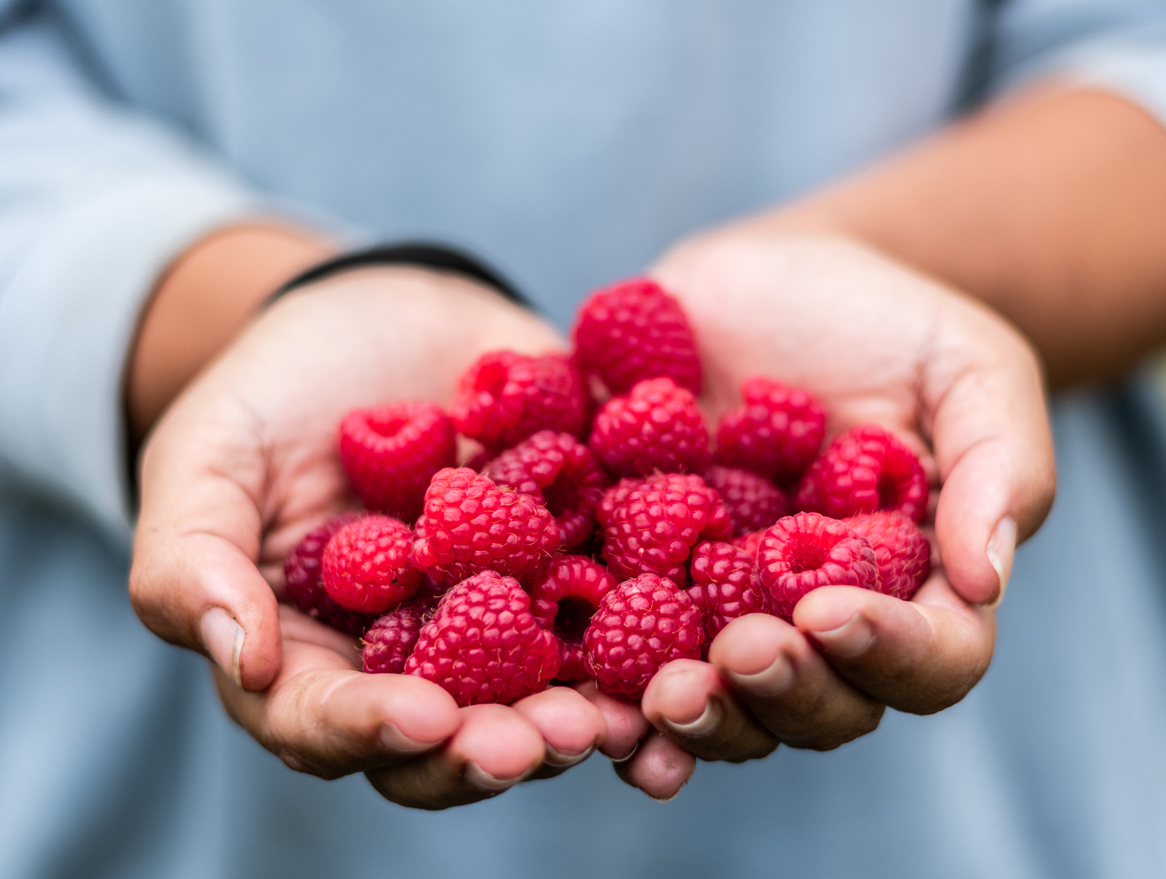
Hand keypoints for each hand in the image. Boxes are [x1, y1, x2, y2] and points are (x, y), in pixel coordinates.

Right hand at [130, 267, 614, 807]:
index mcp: (319, 653)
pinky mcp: (577, 560)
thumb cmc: (274, 389)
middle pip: (454, 733)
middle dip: (501, 747)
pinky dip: (655, 638)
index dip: (376, 732)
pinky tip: (692, 647)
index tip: (427, 718)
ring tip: (627, 717)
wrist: (381, 311)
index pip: (334, 722)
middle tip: (551, 740)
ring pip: (544, 692)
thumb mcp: (206, 459)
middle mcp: (417, 655)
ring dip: (588, 715)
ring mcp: (503, 614)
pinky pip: (620, 611)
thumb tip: (241, 661)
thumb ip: (194, 559)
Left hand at [617, 229, 1054, 797]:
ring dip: (701, 718)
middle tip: (742, 652)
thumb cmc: (882, 322)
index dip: (890, 658)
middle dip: (784, 695)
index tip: (830, 613)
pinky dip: (607, 694)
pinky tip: (584, 706)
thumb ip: (997, 464)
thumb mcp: (966, 367)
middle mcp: (819, 619)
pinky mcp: (642, 581)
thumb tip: (984, 579)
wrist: (763, 282)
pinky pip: (625, 659)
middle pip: (822, 705)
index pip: (930, 659)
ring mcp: (727, 610)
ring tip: (664, 696)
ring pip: (727, 704)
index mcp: (912, 584)